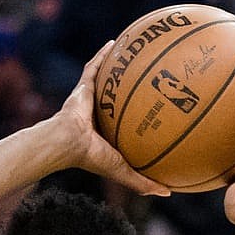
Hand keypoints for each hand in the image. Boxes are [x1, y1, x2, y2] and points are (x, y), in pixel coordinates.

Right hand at [48, 40, 170, 195]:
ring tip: (137, 52)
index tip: (163, 107)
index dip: (144, 114)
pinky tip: (116, 42)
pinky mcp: (82, 88)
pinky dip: (103, 54)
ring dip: (120, 66)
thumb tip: (169, 193)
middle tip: (157, 75)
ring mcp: (91, 99)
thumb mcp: (122, 170)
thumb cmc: (91, 157)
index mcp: (110, 131)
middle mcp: (101, 113)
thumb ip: (143, 181)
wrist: (66, 142)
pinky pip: (94, 66)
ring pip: (109, 79)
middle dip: (136, 86)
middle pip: (122, 96)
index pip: (130, 121)